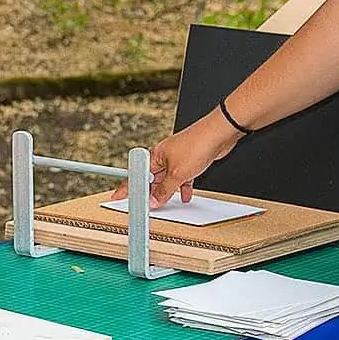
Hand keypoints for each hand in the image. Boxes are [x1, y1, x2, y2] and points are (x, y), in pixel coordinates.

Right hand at [111, 117, 232, 209]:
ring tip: (164, 203)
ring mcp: (178, 158)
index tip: (119, 197)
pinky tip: (185, 195)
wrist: (219, 134)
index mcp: (155, 156)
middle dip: (150, 192)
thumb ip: (164, 189)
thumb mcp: (177, 174)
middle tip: (145, 205)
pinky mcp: (190, 161)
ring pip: (168, 179)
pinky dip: (182, 187)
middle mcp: (164, 156)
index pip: (136, 175)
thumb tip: (154, 200)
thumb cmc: (197, 145)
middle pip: (152, 179)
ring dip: (167, 191)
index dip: (127, 187)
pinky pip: (182, 178)